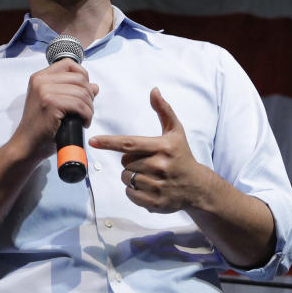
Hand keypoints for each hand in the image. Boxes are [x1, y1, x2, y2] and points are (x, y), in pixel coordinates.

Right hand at [11, 59, 97, 162]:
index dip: (83, 76)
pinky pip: (79, 105)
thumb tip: (95, 86)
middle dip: (89, 95)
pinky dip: (86, 115)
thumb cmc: (40, 127)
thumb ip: (72, 92)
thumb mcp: (55, 104)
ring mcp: (45, 91)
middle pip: (79, 78)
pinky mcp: (51, 104)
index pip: (69, 64)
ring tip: (85, 118)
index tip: (84, 93)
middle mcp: (41, 80)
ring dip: (89, 108)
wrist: (26, 145)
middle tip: (86, 110)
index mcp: (40, 77)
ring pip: (82, 92)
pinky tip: (83, 123)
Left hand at [89, 88, 214, 212]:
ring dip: (132, 177)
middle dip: (131, 162)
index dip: (110, 142)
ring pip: (126, 178)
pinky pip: (130, 194)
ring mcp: (157, 185)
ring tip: (150, 175)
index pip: (129, 143)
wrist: (197, 187)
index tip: (94, 141)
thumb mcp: (176, 132)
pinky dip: (134, 191)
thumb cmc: (182, 156)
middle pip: (125, 163)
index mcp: (162, 147)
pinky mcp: (155, 202)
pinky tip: (149, 187)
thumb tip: (154, 91)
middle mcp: (159, 166)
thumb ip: (164, 110)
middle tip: (148, 163)